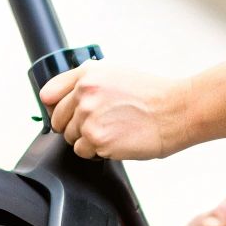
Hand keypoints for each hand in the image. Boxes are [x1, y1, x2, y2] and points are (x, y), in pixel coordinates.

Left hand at [39, 61, 192, 160]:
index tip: (64, 114)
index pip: (49, 94)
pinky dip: (98, 152)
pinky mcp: (98, 140)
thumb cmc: (152, 95)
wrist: (176, 111)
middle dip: (74, 126)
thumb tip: (62, 96)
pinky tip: (117, 140)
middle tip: (99, 124)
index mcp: (87, 74)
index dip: (55, 108)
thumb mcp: (115, 73)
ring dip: (88, 140)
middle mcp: (85, 94)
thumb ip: (86, 80)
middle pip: (59, 121)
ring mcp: (89, 118)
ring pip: (71, 138)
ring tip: (113, 130)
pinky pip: (84, 152)